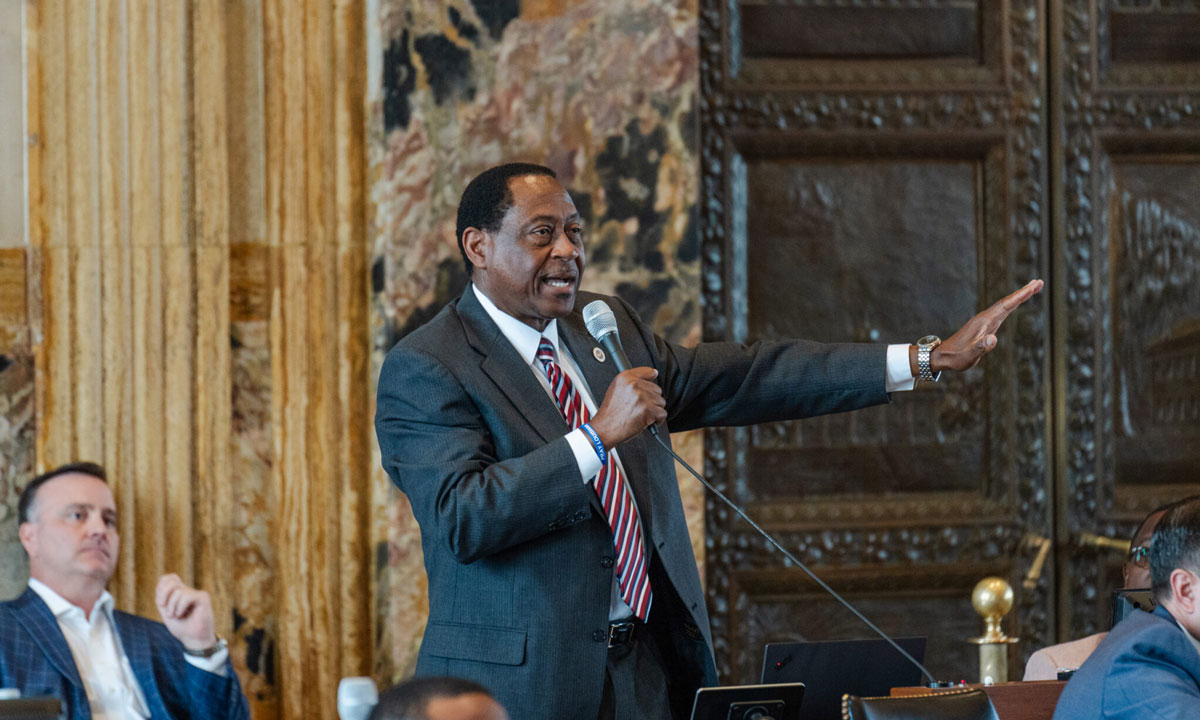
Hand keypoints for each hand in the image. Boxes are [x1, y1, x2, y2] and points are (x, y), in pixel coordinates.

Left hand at [155, 573, 217, 651]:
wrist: (194, 640)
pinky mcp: (203, 597)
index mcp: (180, 593)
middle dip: (163, 594)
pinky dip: (179, 607)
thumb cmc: (181, 627)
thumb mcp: (166, 611)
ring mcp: (196, 593)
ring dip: (171, 606)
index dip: (162, 586)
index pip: (170, 578)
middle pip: (172, 580)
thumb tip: (161, 585)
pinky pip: (186, 596)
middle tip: (164, 608)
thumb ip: (162, 598)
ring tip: (175, 616)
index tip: (161, 603)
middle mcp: (188, 591)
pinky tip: (182, 614)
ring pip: (178, 591)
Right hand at [589, 367, 666, 447]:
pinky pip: (662, 413)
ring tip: (641, 414)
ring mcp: (642, 397)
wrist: (605, 428)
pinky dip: (657, 420)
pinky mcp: (648, 410)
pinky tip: (647, 421)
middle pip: (657, 389)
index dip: (651, 380)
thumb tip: (654, 374)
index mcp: (625, 377)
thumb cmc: (610, 412)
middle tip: (639, 407)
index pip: (648, 371)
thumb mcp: (616, 389)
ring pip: (661, 402)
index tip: (650, 385)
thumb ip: (633, 380)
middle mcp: (634, 385)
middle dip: (651, 400)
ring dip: (654, 410)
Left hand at [923, 279, 1043, 373]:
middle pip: (1007, 301)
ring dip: (1018, 297)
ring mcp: (985, 321)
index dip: (1021, 295)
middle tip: (1039, 282)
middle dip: (1023, 292)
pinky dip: (1011, 305)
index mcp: (984, 321)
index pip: (1006, 305)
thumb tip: (993, 339)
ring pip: (1005, 305)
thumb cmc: (956, 356)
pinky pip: (1001, 312)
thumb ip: (981, 347)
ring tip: (1032, 289)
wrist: (942, 356)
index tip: (1034, 286)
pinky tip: (1015, 304)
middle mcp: (985, 318)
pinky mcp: (984, 326)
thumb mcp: (970, 354)